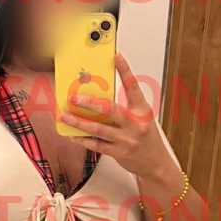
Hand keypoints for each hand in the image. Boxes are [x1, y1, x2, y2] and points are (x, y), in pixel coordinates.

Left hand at [60, 51, 177, 181]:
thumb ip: (124, 108)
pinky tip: (72, 134)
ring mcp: (126, 139)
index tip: (116, 57)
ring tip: (65, 115)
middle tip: (74, 97)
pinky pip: (96, 145)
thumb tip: (98, 99)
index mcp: (142, 111)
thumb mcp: (141, 119)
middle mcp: (135, 124)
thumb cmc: (146, 138)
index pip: (133, 87)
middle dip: (89, 102)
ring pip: (98, 129)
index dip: (125, 71)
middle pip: (109, 109)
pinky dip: (82, 139)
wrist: (156, 164)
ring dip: (79, 122)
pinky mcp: (118, 153)